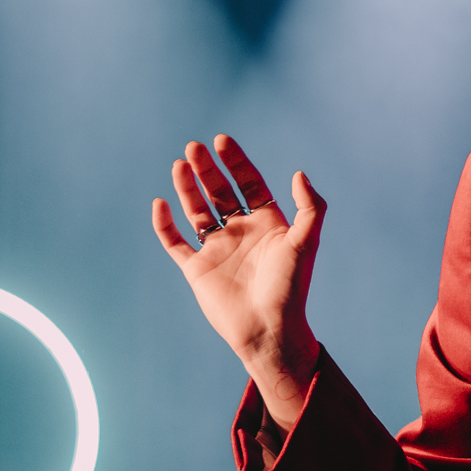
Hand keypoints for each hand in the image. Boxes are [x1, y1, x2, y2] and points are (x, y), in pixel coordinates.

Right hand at [150, 134, 324, 427]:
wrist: (269, 329)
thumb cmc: (291, 287)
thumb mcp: (306, 242)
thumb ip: (310, 207)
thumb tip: (298, 173)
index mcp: (267, 224)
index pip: (249, 183)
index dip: (236, 161)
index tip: (221, 141)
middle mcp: (241, 232)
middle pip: (220, 192)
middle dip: (207, 169)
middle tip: (194, 147)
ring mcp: (217, 249)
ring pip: (196, 211)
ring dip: (187, 187)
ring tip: (179, 163)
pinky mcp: (197, 269)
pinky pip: (175, 241)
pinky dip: (165, 223)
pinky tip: (160, 202)